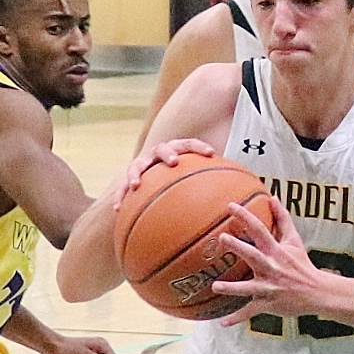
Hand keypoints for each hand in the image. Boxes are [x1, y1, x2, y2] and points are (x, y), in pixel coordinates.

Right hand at [101, 137, 219, 215]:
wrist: (151, 174)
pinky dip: (120, 196)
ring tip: (137, 185)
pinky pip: (122, 187)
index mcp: (176, 149)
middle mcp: (157, 154)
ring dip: (136, 174)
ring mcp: (142, 164)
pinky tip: (118, 209)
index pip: (189, 144)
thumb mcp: (194, 177)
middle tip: (174, 162)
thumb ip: (211, 180)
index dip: (199, 147)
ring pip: (137, 165)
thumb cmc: (180, 178)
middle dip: (168, 154)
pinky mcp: (130, 178)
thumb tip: (236, 192)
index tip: (211, 153)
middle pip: (162, 148)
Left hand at [207, 199, 331, 326]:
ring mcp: (269, 287)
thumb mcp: (294, 240)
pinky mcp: (268, 304)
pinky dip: (237, 318)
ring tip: (216, 286)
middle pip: (253, 255)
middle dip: (238, 247)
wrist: (317, 292)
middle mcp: (271, 267)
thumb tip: (273, 198)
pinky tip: (222, 322)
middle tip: (222, 238)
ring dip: (232, 288)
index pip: (260, 230)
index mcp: (276, 251)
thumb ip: (283, 219)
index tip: (230, 206)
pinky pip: (250, 312)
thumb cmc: (302, 264)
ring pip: (248, 288)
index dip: (246, 217)